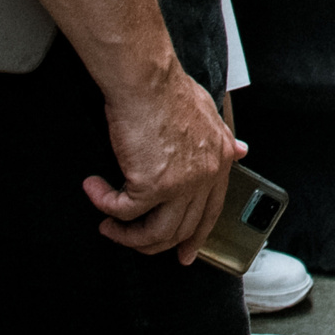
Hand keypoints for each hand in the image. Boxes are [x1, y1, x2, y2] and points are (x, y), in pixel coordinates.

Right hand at [84, 65, 246, 259]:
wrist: (148, 80)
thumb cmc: (170, 90)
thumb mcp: (208, 112)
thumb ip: (221, 137)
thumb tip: (240, 151)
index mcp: (218, 161)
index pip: (212, 212)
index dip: (197, 236)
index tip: (186, 254)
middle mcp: (204, 177)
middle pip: (180, 229)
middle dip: (152, 244)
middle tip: (130, 241)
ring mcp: (180, 185)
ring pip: (154, 232)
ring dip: (125, 233)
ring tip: (108, 223)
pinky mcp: (151, 185)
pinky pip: (123, 210)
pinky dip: (104, 203)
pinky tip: (94, 189)